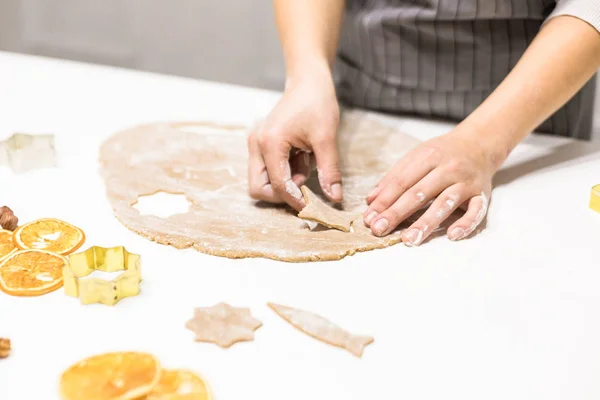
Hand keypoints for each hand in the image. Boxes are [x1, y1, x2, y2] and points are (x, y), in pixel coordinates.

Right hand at [247, 68, 341, 210]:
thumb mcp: (326, 138)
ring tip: (305, 164)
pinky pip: (268, 170)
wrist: (308, 81)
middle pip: (258, 188)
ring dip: (285, 182)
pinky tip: (301, 157)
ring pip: (261, 181)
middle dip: (281, 195)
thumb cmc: (317, 103)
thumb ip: (329, 170)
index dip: (295, 199)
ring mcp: (256, 145)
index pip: (277, 185)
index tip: (313, 206)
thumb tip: (334, 198)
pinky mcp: (262, 145)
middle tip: (305, 187)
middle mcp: (256, 145)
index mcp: (269, 143)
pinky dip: (285, 172)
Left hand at [363, 126, 506, 244]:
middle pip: (419, 193)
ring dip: (426, 223)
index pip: (402, 182)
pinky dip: (465, 224)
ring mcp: (466, 182)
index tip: (369, 218)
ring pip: (444, 203)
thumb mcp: (417, 156)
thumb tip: (370, 200)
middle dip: (397, 213)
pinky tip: (451, 235)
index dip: (384, 201)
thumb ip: (394, 177)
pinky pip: (476, 211)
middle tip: (380, 230)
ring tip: (409, 239)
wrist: (480, 143)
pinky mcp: (482, 194)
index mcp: (428, 156)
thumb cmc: (443, 153)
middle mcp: (448, 168)